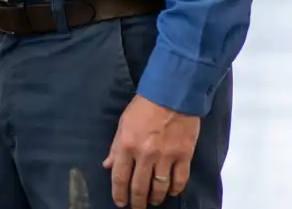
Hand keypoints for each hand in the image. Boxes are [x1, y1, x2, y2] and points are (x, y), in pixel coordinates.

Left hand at [103, 94, 199, 208]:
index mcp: (127, 144)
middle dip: (137, 201)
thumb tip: (107, 165)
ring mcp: (166, 157)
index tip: (120, 203)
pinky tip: (171, 192)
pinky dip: (175, 190)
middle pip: (139, 187)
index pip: (120, 176)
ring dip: (155, 198)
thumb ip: (115, 146)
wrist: (172, 95)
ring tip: (153, 201)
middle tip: (137, 208)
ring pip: (159, 188)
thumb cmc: (143, 107)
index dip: (119, 193)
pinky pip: (179, 181)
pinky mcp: (184, 156)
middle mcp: (145, 154)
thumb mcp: (123, 123)